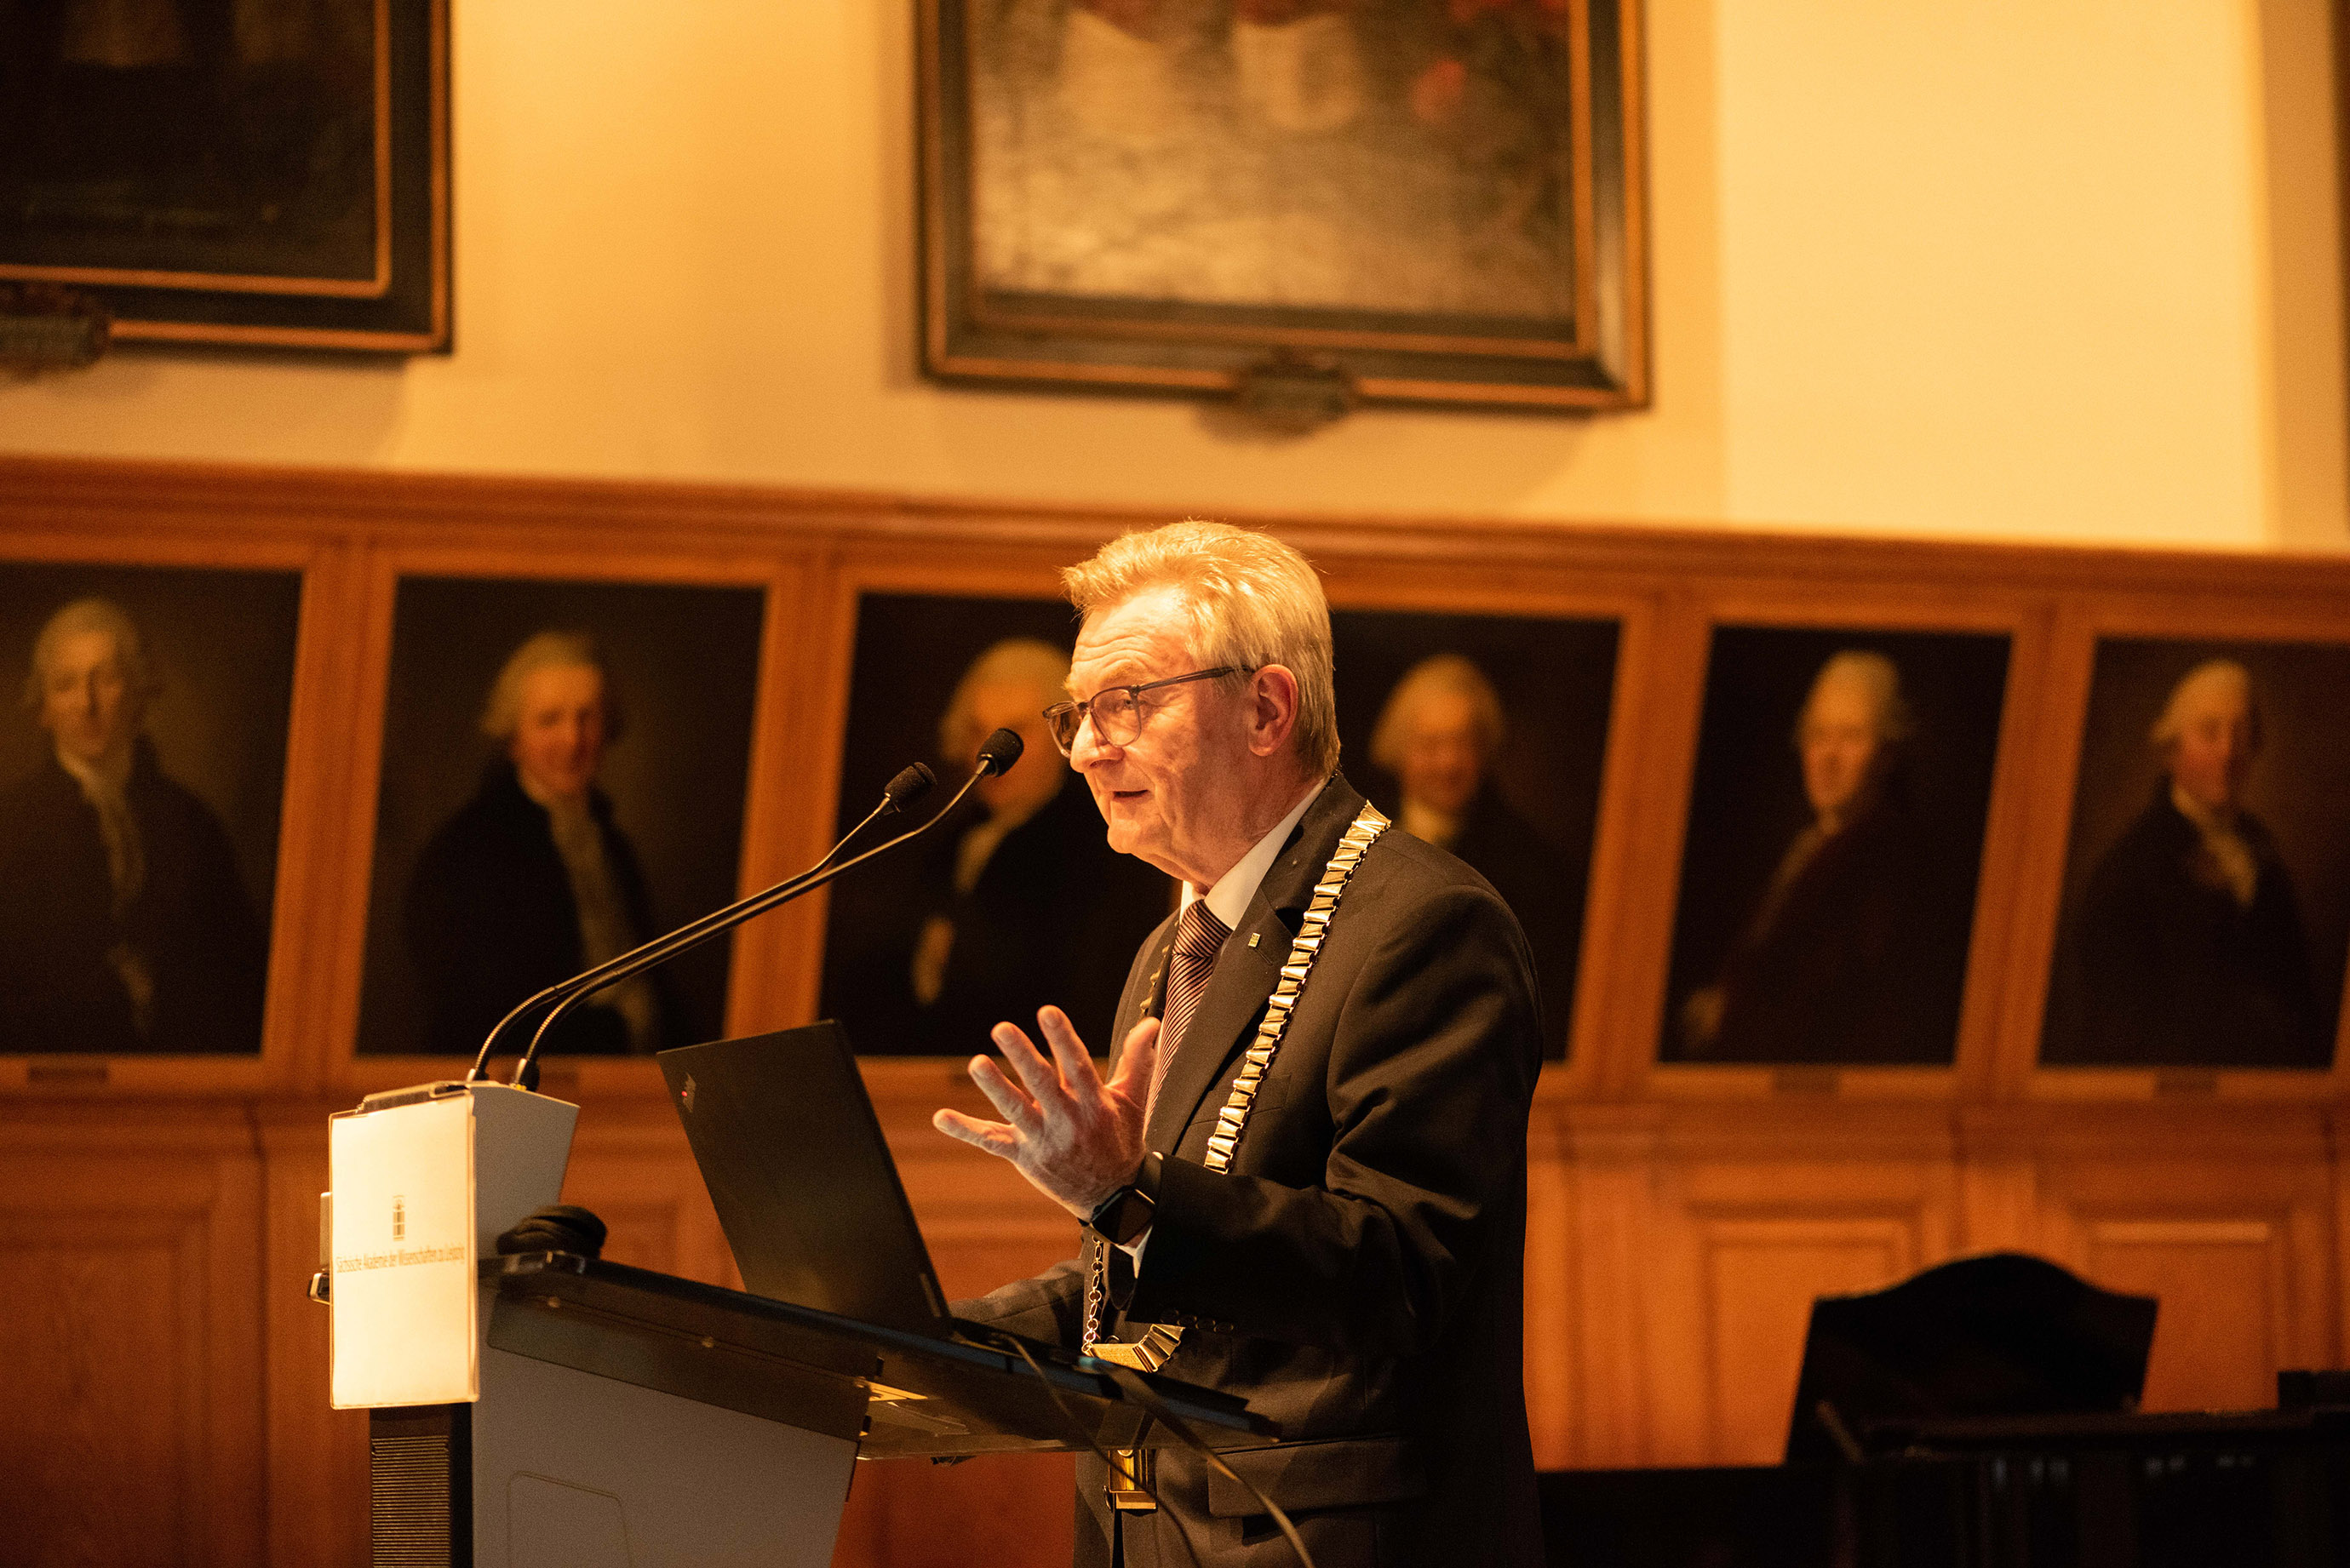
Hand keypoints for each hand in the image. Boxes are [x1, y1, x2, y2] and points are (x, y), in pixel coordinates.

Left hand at [933, 1008, 1160, 1218]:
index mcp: (1094, 1104)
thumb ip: (1137, 1060)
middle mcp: (1067, 1121)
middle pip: (1041, 1084)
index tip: (1046, 1011)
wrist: (1113, 1197)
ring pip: (1015, 1111)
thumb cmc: (1121, 1140)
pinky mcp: (1024, 1157)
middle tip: (1001, 1028)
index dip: (1062, 1038)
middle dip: (1022, 1056)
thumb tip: (1150, 1023)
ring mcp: (1043, 1141)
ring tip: (976, 1063)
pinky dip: (965, 1129)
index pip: (1076, 1065)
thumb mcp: (1133, 1102)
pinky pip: (991, 1142)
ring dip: (995, 1087)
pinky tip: (941, 1117)